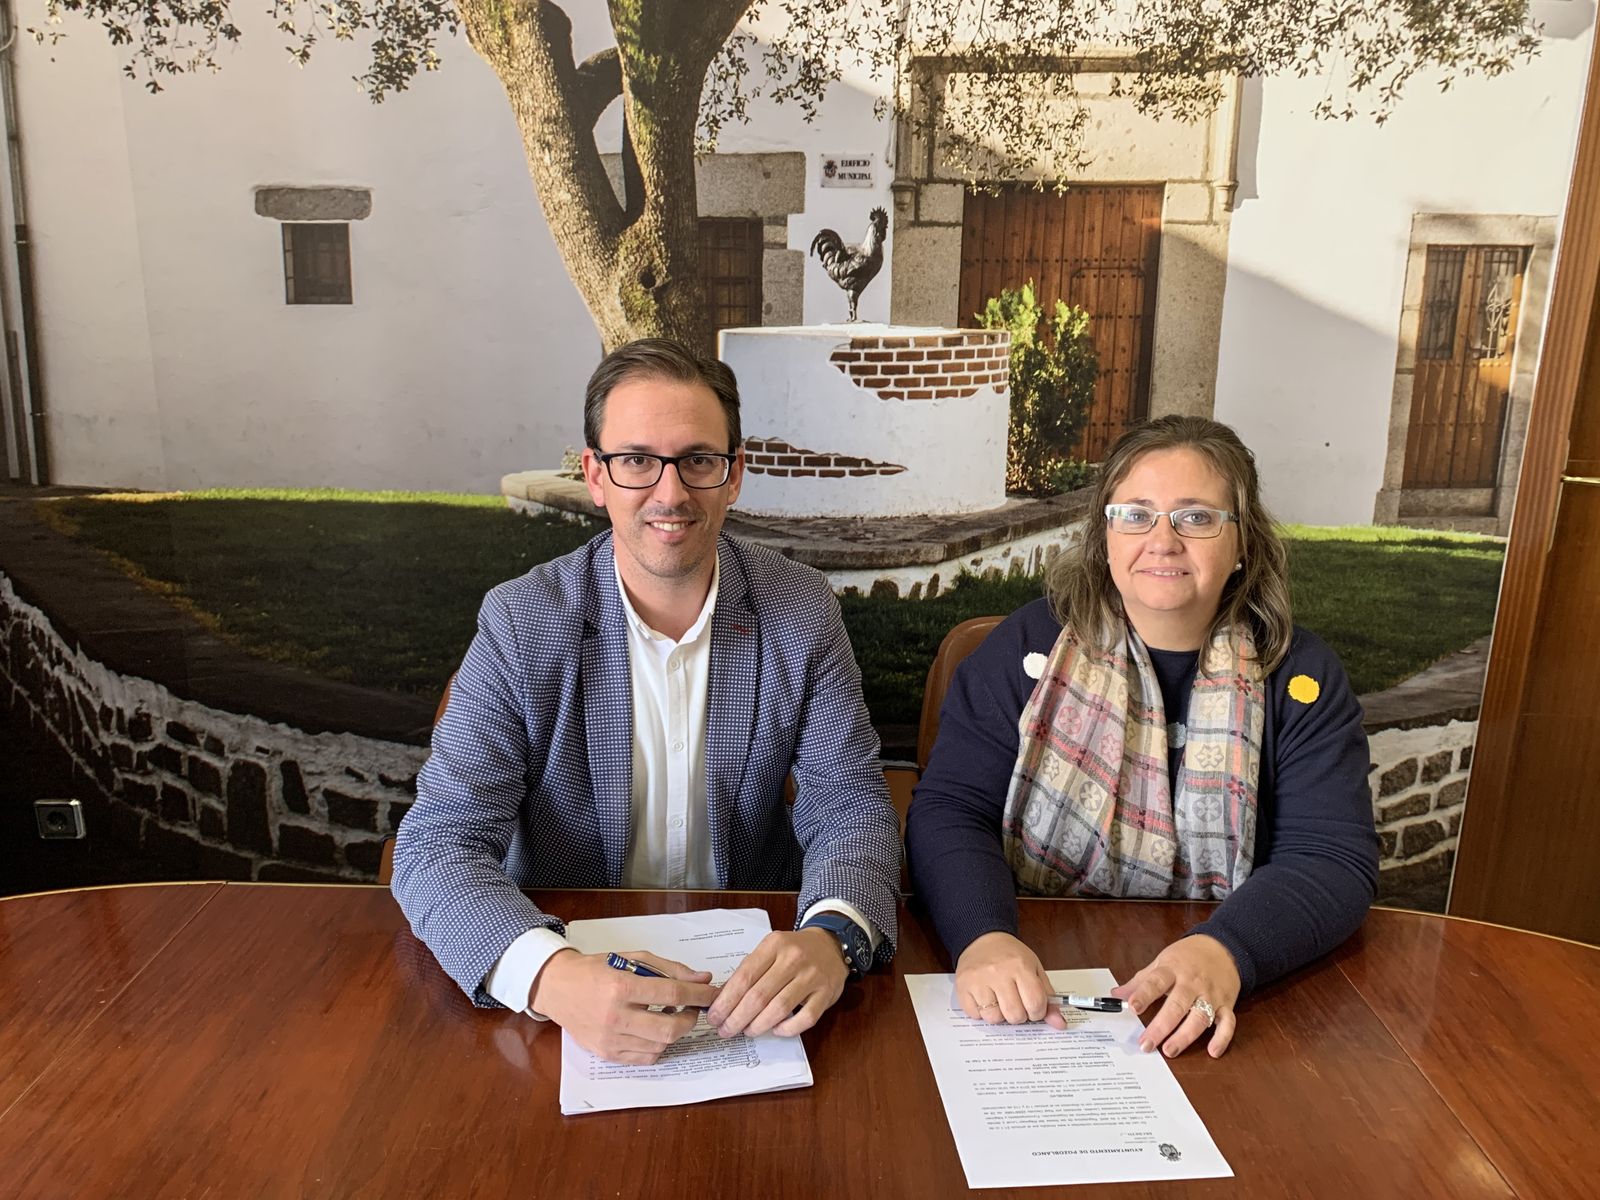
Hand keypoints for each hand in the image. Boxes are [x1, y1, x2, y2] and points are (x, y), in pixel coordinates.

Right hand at [529, 949, 718, 1064]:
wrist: (558, 987)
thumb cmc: (596, 969)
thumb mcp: (633, 958)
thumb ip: (670, 969)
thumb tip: (703, 979)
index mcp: (621, 987)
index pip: (672, 993)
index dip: (698, 994)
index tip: (712, 993)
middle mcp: (615, 1017)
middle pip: (669, 1028)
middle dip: (690, 1019)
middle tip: (692, 1009)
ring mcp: (609, 1039)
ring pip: (659, 1046)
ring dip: (673, 1032)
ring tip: (670, 1016)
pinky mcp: (606, 1054)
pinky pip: (644, 1058)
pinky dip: (657, 1047)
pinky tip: (654, 1031)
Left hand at [706, 928, 846, 1038]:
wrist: (831, 945)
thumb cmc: (794, 951)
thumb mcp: (770, 950)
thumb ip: (748, 971)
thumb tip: (721, 999)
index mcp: (774, 944)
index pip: (744, 976)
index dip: (726, 1001)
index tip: (714, 1016)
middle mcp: (794, 958)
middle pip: (759, 995)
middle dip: (737, 1018)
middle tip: (726, 1030)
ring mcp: (812, 976)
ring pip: (779, 1008)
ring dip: (758, 1025)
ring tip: (747, 1031)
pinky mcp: (827, 993)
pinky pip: (805, 1018)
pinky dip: (788, 1028)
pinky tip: (776, 1029)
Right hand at [954, 931, 1067, 1029]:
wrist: (982, 939)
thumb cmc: (1010, 956)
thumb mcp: (1034, 970)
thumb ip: (1048, 997)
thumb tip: (1059, 1024)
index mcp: (1020, 967)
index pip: (1035, 1004)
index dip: (1037, 1012)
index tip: (1033, 1007)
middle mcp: (998, 973)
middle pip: (1014, 1015)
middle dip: (1018, 1015)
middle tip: (1016, 1003)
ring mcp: (978, 980)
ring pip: (993, 1018)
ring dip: (999, 1014)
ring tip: (999, 999)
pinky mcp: (962, 986)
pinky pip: (975, 1015)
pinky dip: (981, 1012)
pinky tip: (985, 998)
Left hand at [1112, 934, 1240, 1057]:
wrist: (1222, 947)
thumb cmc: (1187, 956)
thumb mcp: (1161, 961)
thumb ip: (1140, 981)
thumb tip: (1116, 994)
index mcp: (1173, 970)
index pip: (1156, 982)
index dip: (1144, 995)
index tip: (1133, 1008)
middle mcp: (1192, 983)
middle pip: (1177, 1005)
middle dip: (1161, 1026)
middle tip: (1147, 1043)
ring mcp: (1211, 995)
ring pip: (1200, 1017)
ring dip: (1185, 1036)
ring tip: (1169, 1050)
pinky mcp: (1226, 1005)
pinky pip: (1228, 1023)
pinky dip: (1222, 1038)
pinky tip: (1212, 1051)